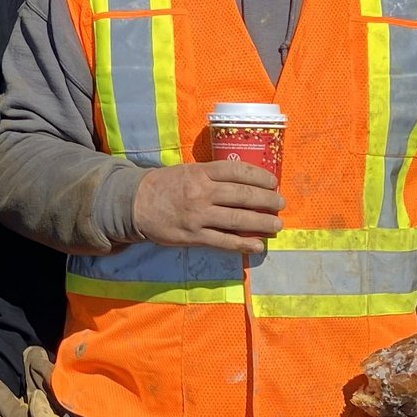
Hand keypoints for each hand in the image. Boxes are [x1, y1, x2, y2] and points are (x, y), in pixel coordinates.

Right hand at [133, 160, 285, 254]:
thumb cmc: (165, 185)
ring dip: (261, 223)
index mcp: (201, 172)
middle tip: (281, 204)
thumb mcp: (187, 170)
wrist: (135, 204)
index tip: (273, 181)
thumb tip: (244, 182)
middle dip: (267, 200)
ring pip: (237, 219)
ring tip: (276, 225)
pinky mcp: (194, 236)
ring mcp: (198, 216)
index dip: (259, 176)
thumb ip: (212, 174)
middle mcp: (202, 192)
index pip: (237, 171)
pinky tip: (258, 245)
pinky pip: (224, 241)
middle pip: (242, 195)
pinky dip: (243, 244)